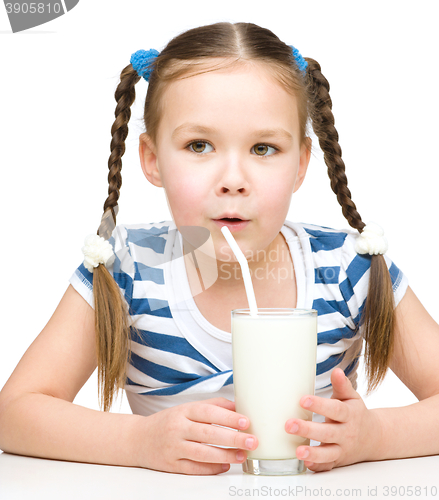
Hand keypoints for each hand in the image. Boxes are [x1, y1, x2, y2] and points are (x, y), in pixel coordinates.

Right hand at [135, 397, 257, 474]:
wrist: (138, 438)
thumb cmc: (168, 422)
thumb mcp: (187, 408)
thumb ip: (212, 406)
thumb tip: (237, 407)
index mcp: (183, 411)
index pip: (208, 413)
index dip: (228, 417)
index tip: (245, 421)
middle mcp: (177, 428)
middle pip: (208, 433)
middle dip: (233, 438)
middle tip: (251, 440)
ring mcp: (173, 447)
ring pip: (202, 453)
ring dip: (225, 455)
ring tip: (242, 455)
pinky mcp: (171, 465)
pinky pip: (194, 468)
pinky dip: (211, 468)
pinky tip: (224, 466)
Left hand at [285, 368, 380, 471]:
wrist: (373, 437)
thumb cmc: (356, 413)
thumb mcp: (352, 398)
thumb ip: (342, 386)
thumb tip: (336, 371)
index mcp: (349, 415)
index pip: (335, 410)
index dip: (319, 405)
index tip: (303, 400)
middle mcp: (346, 433)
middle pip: (328, 433)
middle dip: (308, 430)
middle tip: (289, 425)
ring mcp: (342, 449)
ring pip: (328, 453)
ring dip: (313, 453)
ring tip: (297, 451)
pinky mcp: (338, 460)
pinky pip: (328, 466)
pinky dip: (318, 466)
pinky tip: (305, 464)